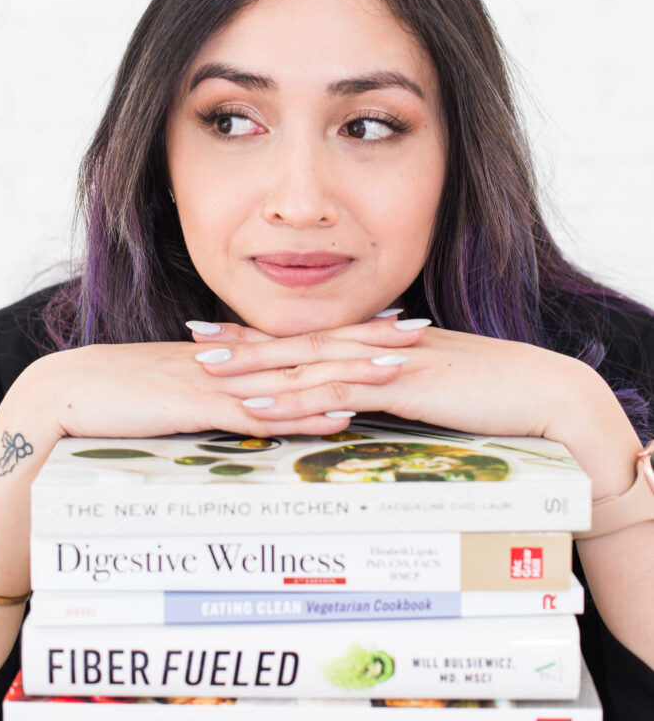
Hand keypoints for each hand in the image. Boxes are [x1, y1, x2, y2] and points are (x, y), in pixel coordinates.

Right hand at [21, 339, 380, 441]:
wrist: (71, 391)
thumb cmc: (126, 391)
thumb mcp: (186, 385)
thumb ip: (226, 390)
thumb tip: (262, 399)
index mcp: (237, 353)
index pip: (306, 337)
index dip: (353, 330)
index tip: (396, 324)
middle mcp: (238, 360)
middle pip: (314, 347)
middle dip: (369, 341)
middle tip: (420, 335)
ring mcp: (222, 381)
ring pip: (297, 375)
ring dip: (350, 373)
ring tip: (399, 371)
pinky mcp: (200, 407)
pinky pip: (261, 413)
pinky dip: (301, 414)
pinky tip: (337, 416)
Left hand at [192, 318, 606, 441]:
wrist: (541, 391)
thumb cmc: (491, 390)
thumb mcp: (433, 382)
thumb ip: (396, 383)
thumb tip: (366, 391)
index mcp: (381, 341)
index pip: (312, 335)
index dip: (265, 333)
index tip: (225, 332)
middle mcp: (377, 344)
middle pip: (298, 341)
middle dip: (244, 341)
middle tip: (195, 339)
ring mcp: (388, 362)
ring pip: (310, 362)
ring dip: (257, 367)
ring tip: (210, 371)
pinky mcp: (403, 385)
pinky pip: (341, 391)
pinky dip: (299, 397)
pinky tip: (264, 403)